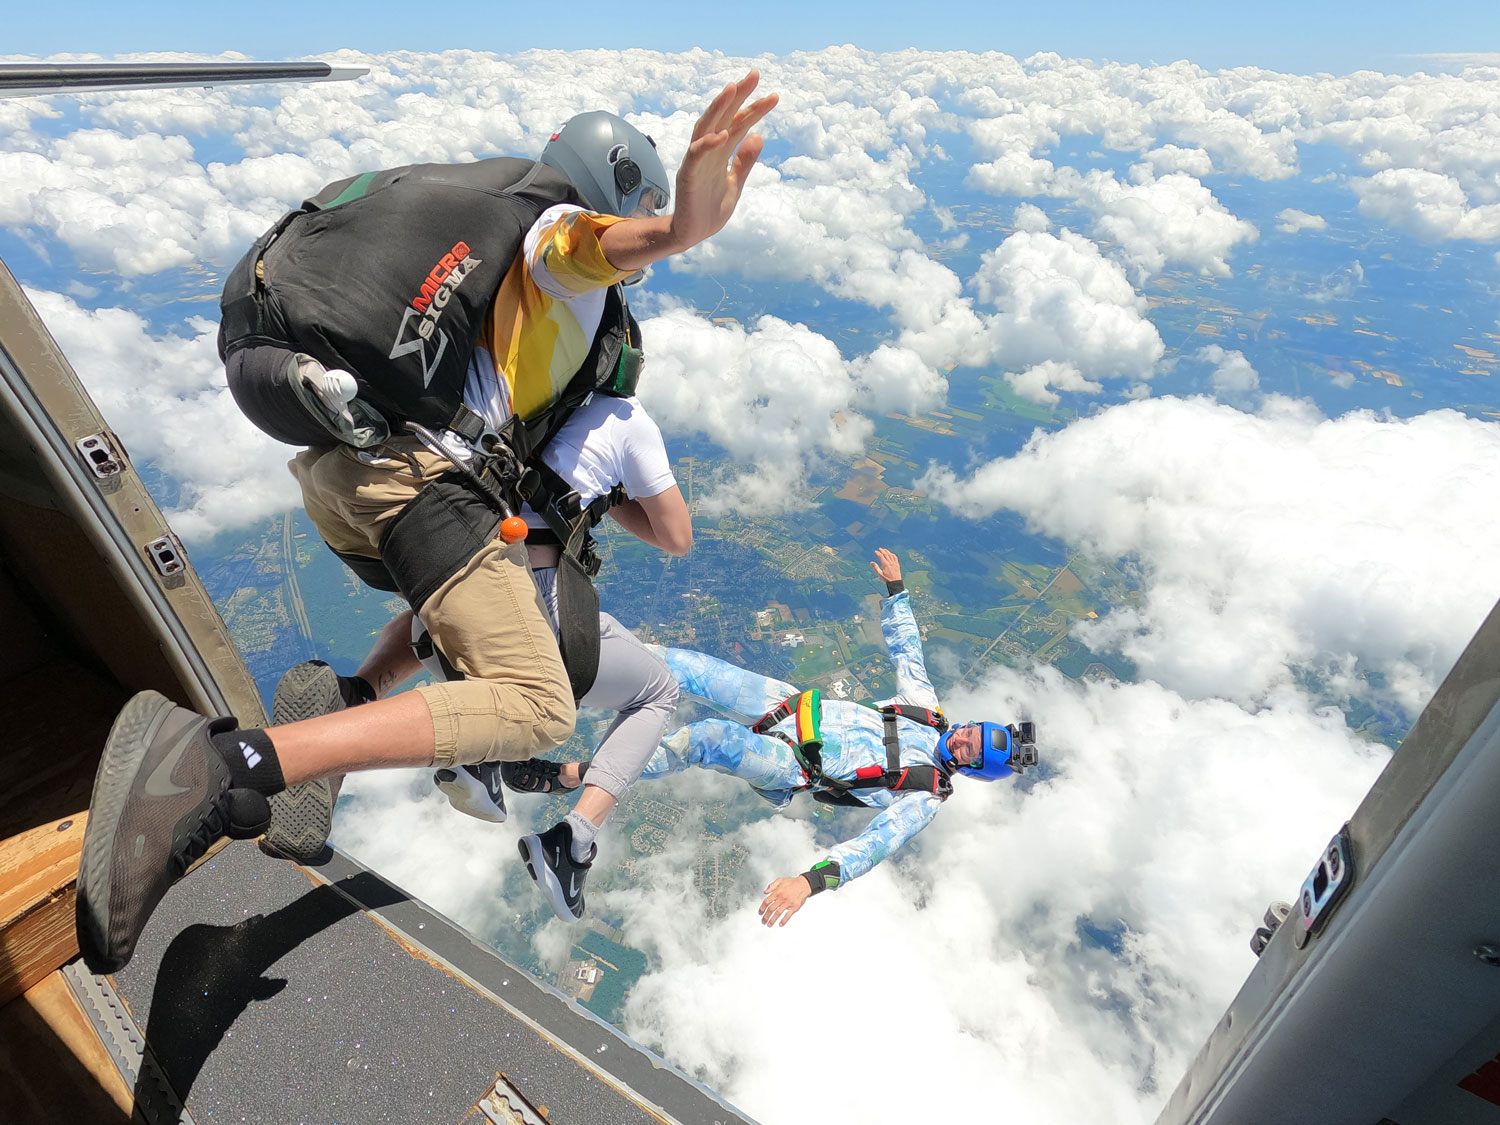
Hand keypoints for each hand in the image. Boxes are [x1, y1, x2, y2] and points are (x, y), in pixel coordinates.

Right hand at [667, 71, 777, 251]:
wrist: (692, 234)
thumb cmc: (710, 209)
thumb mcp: (736, 183)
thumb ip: (745, 161)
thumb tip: (759, 135)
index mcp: (720, 152)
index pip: (738, 124)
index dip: (754, 109)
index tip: (774, 96)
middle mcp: (707, 151)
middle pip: (722, 116)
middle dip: (738, 95)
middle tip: (754, 74)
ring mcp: (696, 162)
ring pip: (706, 128)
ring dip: (719, 108)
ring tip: (733, 89)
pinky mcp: (688, 176)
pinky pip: (696, 156)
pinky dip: (708, 144)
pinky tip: (722, 134)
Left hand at [758, 876, 811, 927]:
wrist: (804, 884)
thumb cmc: (792, 882)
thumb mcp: (780, 880)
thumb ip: (772, 886)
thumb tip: (765, 892)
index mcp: (777, 892)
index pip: (767, 901)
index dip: (762, 908)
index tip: (760, 912)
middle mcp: (782, 898)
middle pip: (771, 909)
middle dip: (766, 916)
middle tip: (763, 921)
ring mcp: (788, 903)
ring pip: (778, 913)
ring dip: (773, 920)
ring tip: (769, 924)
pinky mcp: (794, 907)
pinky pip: (788, 915)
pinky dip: (784, 920)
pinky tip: (780, 924)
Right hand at [870, 547, 901, 584]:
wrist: (895, 583)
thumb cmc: (887, 579)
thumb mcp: (880, 574)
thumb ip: (875, 568)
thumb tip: (871, 562)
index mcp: (885, 564)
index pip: (881, 556)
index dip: (878, 553)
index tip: (875, 551)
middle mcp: (890, 563)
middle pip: (886, 554)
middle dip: (882, 550)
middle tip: (879, 548)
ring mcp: (894, 563)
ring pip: (891, 555)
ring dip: (887, 551)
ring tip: (884, 550)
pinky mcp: (897, 565)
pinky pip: (895, 558)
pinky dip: (892, 554)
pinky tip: (891, 554)